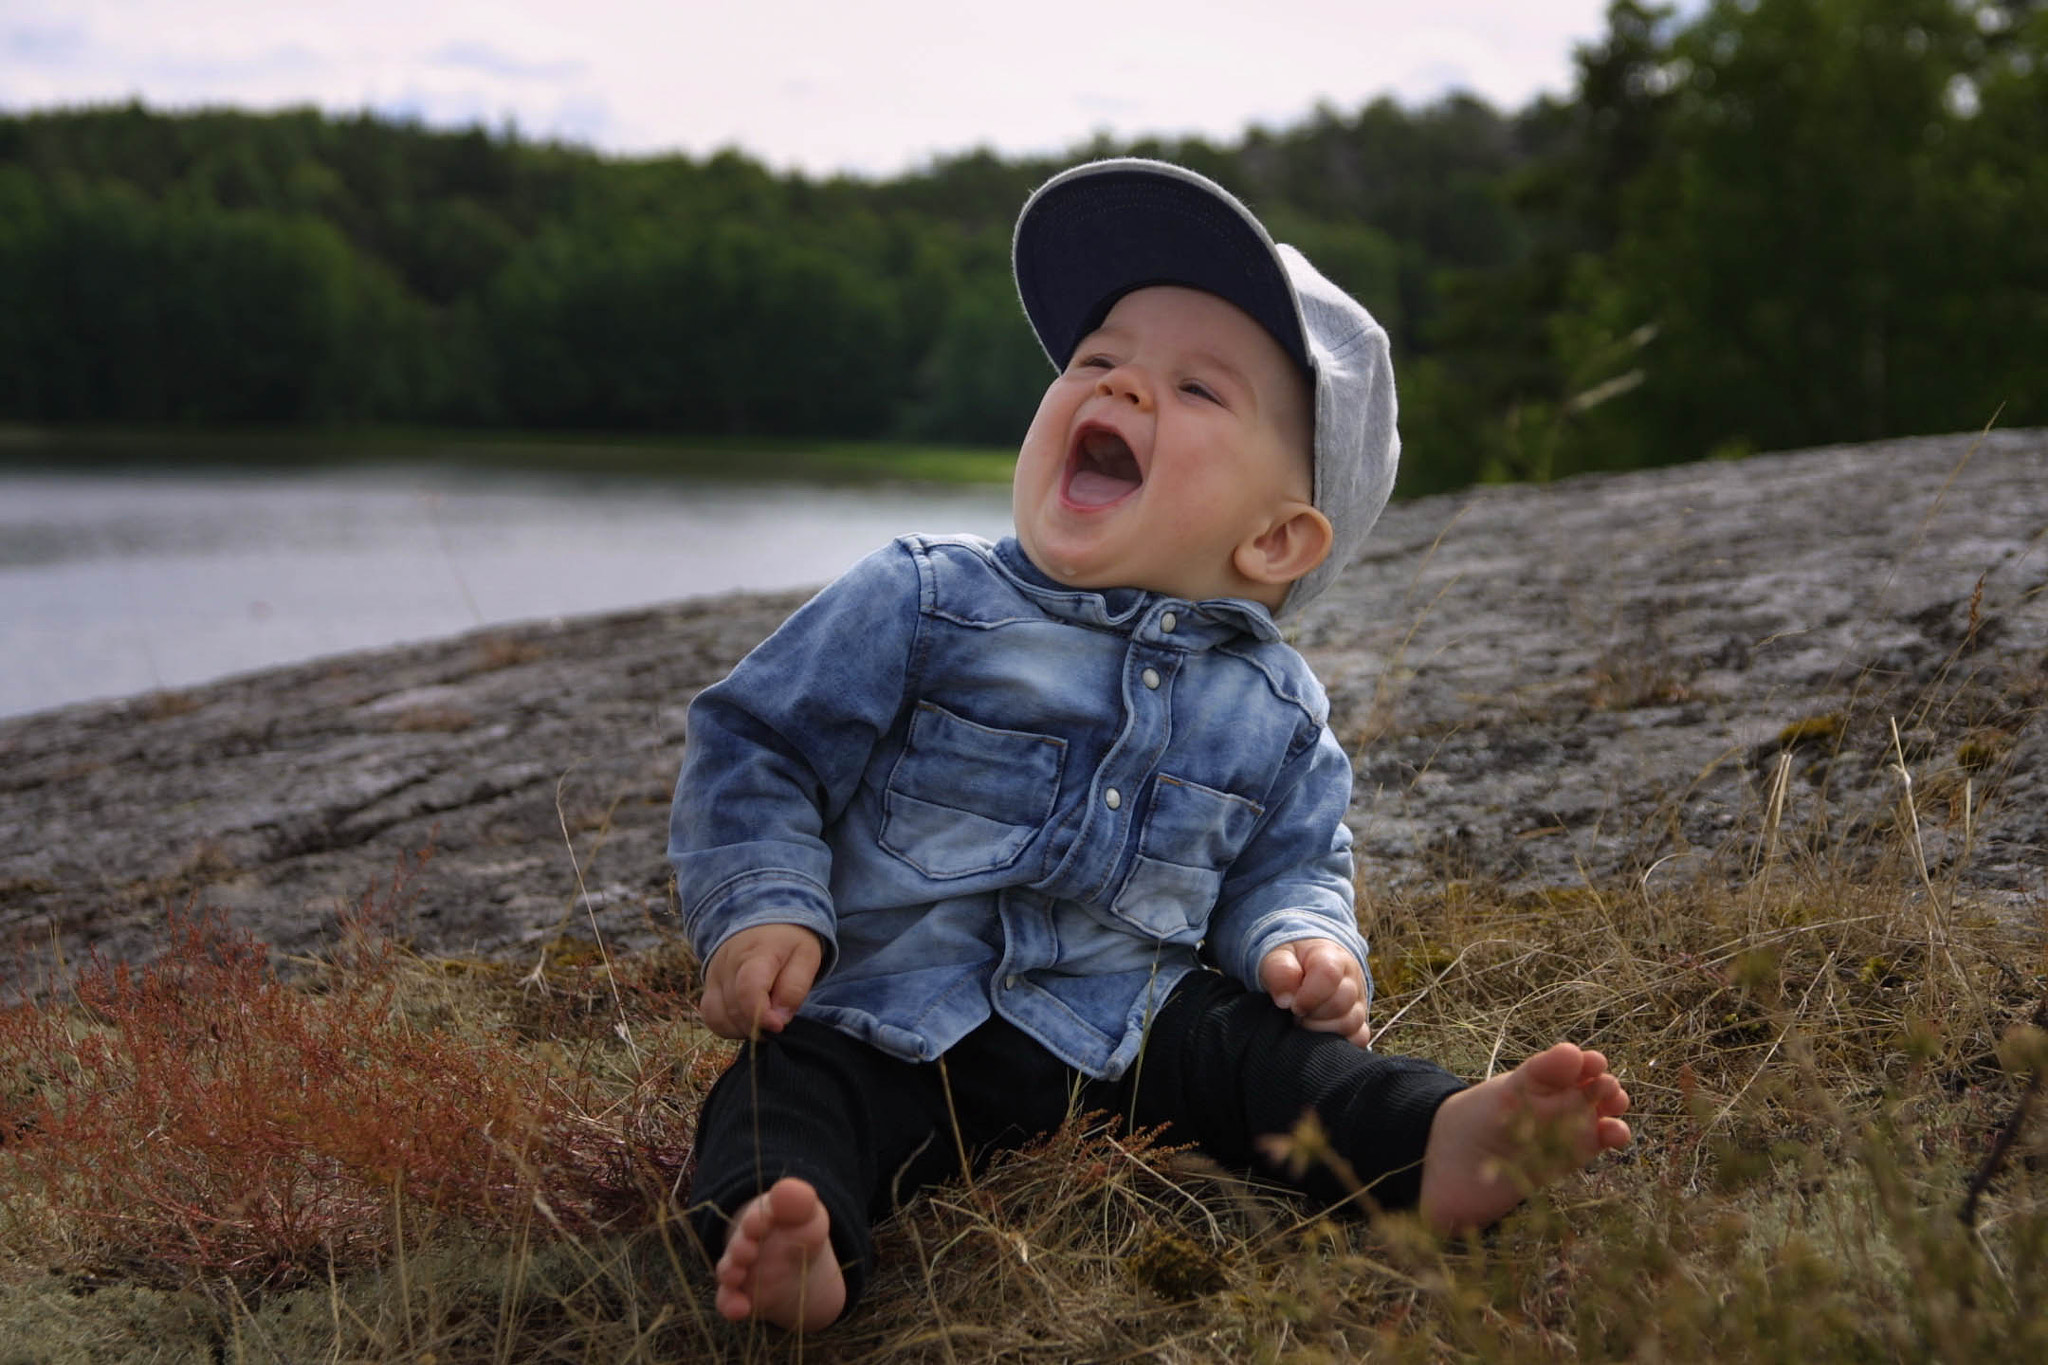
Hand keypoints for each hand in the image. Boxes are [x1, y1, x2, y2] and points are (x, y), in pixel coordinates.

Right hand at [700, 923, 822, 1039]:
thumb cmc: (788, 944)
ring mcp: (714, 974)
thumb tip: (778, 1020)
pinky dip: (729, 1028)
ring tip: (764, 1020)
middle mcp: (728, 963)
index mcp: (757, 952)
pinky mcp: (708, 986)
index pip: (749, 987)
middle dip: (759, 1025)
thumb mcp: (806, 957)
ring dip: (744, 1029)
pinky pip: (711, 1018)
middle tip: (778, 1021)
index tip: (778, 1026)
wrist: (763, 924)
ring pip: (720, 1017)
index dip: (761, 1014)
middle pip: (735, 1008)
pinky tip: (747, 1022)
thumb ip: (795, 988)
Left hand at [1259, 938, 1370, 1046]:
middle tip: (1295, 1012)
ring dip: (1320, 1029)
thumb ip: (1279, 971)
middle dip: (1311, 1014)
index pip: (1329, 975)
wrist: (1306, 966)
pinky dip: (1337, 1042)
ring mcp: (1359, 1002)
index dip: (1308, 996)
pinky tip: (1318, 1032)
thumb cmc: (1291, 964)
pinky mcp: (1360, 1022)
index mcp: (1332, 957)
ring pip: (1350, 1024)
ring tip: (1305, 1020)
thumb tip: (1285, 1001)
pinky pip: (1359, 1038)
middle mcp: (1352, 979)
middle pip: (1340, 1004)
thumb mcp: (1278, 958)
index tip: (1292, 1005)